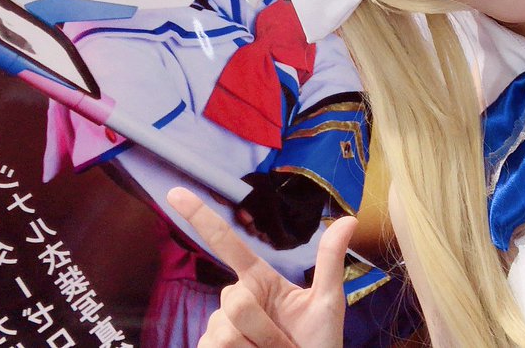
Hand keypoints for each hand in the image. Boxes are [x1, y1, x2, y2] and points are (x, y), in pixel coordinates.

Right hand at [167, 187, 350, 347]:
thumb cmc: (318, 345)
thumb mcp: (328, 303)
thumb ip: (330, 261)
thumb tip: (349, 220)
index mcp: (259, 281)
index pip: (225, 243)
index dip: (200, 217)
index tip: (175, 192)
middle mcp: (235, 300)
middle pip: (235, 302)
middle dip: (264, 328)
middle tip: (285, 345)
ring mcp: (219, 327)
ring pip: (226, 331)